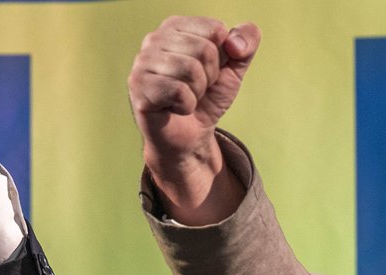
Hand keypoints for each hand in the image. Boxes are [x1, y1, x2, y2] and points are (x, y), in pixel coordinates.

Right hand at [127, 16, 260, 222]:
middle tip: (196, 88)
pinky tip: (175, 108)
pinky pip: (178, 91)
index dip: (221, 56)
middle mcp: (153, 39)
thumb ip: (246, 43)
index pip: (215, 29)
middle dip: (210, 76)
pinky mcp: (139, 89)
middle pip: (204, 49)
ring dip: (197, 92)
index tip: (208, 71)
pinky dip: (186, 105)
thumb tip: (235, 42)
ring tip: (186, 97)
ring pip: (190, 69)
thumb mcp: (234, 67)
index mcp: (175, 27)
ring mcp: (142, 64)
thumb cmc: (207, 98)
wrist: (191, 136)